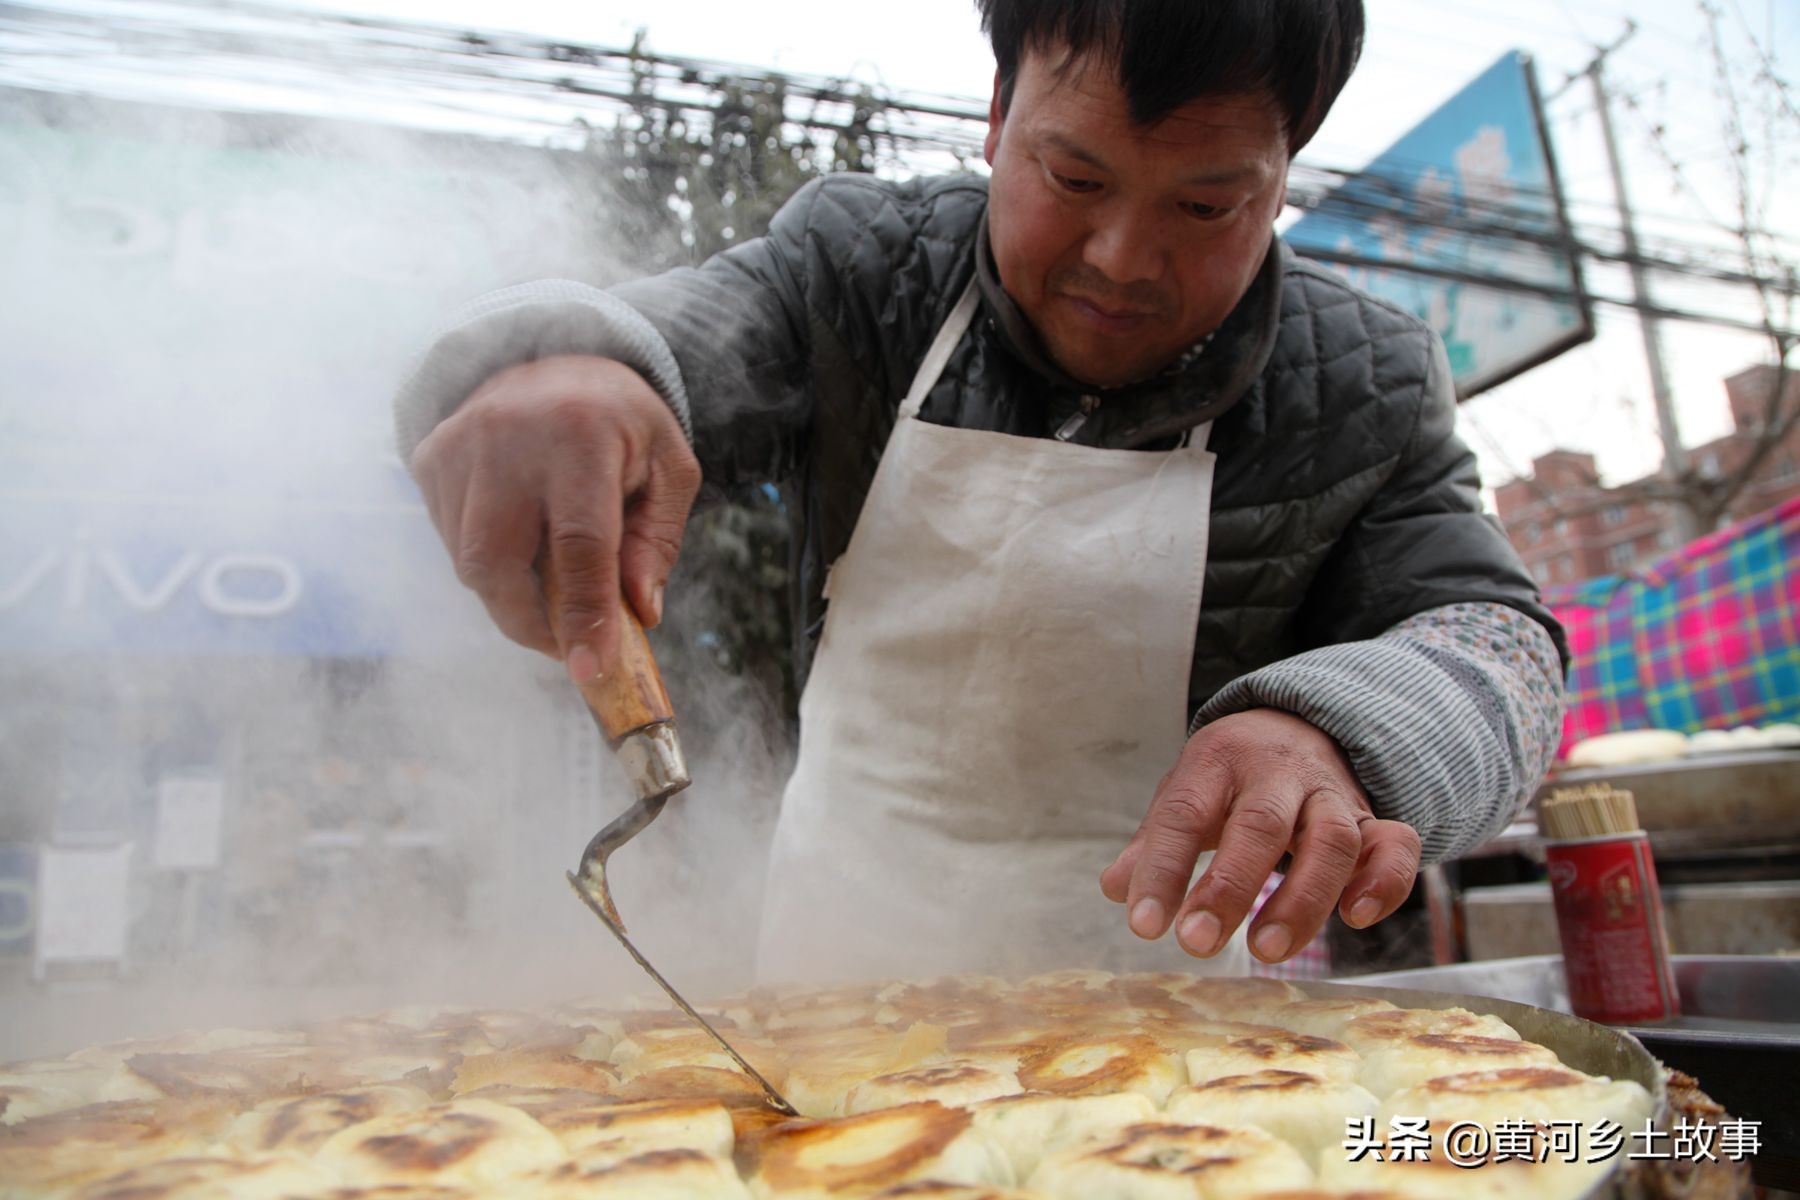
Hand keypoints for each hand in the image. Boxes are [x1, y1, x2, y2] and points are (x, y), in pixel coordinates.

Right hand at [411, 355, 701, 682]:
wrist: (553, 354)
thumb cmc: (620, 421)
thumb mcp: (668, 466)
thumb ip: (659, 540)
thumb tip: (640, 611)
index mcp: (581, 435)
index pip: (580, 545)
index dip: (584, 615)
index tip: (592, 670)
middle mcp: (509, 438)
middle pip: (500, 564)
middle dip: (531, 623)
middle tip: (567, 645)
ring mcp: (459, 447)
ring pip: (470, 561)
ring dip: (510, 595)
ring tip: (551, 585)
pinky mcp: (430, 458)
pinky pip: (450, 539)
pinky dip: (487, 563)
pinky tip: (519, 539)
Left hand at [1099, 708, 1420, 963]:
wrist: (1300, 726)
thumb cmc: (1230, 778)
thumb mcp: (1185, 794)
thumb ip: (1153, 843)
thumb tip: (1116, 889)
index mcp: (1218, 760)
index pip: (1185, 813)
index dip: (1163, 869)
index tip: (1144, 925)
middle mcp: (1278, 773)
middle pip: (1260, 824)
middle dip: (1230, 887)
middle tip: (1198, 942)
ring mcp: (1331, 795)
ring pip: (1331, 840)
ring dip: (1302, 899)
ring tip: (1266, 952)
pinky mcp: (1374, 820)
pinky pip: (1395, 844)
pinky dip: (1384, 882)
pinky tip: (1356, 918)